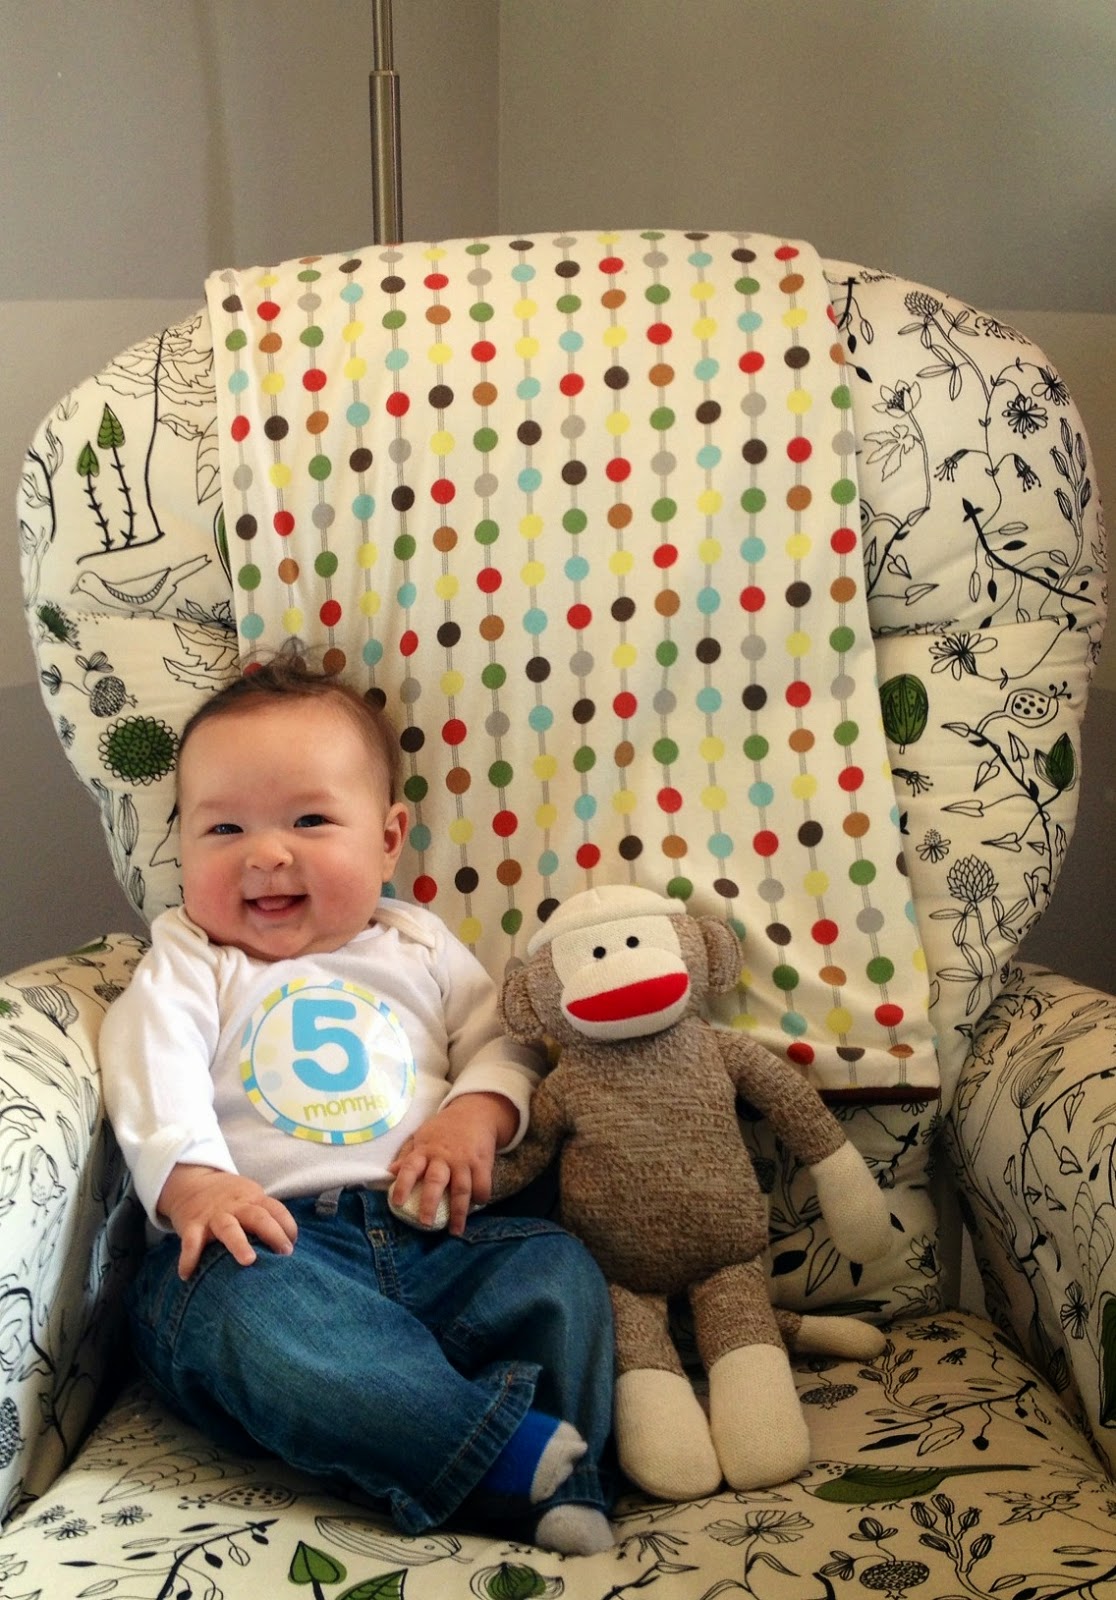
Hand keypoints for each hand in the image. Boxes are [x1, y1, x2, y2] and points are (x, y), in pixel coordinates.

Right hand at [158, 1164, 297, 1279]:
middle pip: (257, 1217)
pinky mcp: (192, 1225)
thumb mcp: (250, 1197)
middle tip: (285, 1254)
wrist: (191, 1182)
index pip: (276, 1209)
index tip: (293, 1245)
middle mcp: (235, 1206)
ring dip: (239, 1244)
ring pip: (228, 1228)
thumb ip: (266, 1215)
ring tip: (249, 1261)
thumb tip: (289, 1245)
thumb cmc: (229, 1199)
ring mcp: (213, 1216)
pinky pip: (190, 1242)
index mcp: (253, 1198)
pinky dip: (188, 1257)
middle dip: (273, 1233)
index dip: (287, 1225)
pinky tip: (187, 1274)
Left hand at [388, 1092, 517, 1235]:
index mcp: (425, 1150)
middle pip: (436, 1181)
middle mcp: (443, 1156)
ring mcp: (464, 1160)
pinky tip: (476, 1207)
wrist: (474, 1112)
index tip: (397, 1202)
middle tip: (425, 1223)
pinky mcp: (482, 1162)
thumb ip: (407, 1155)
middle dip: (430, 1203)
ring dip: (459, 1211)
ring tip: (455, 1231)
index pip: (410, 1167)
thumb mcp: (422, 1136)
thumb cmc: (443, 1129)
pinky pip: (483, 1184)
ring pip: (461, 1188)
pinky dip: (480, 1197)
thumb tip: (389, 1173)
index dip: (402, 1184)